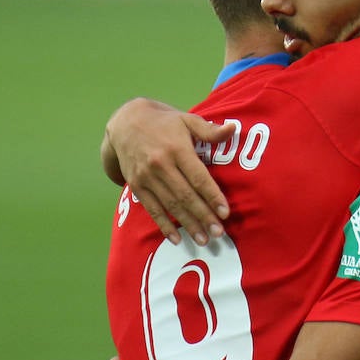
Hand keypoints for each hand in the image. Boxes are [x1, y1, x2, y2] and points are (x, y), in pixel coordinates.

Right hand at [104, 98, 234, 244]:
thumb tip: (233, 129)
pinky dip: (164, 225)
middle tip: (218, 233)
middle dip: (203, 216)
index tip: (225, 213)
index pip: (198, 177)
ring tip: (203, 239)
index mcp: (177, 149)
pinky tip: (176, 238)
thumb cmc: (165, 123)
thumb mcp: (187, 120)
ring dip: (187, 224)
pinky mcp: (137, 186)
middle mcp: (161, 165)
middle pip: (186, 195)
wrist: (126, 123)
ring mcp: (147, 177)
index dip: (212, 196)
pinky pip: (152, 209)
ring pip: (171, 205)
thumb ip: (209, 130)